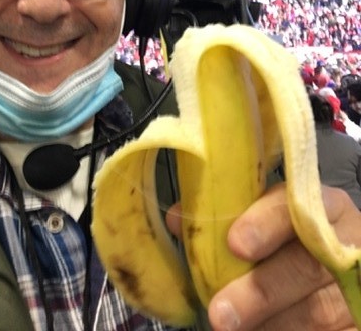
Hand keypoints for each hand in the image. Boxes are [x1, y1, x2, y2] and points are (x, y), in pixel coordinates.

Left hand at [166, 183, 359, 329]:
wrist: (331, 268)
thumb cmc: (288, 240)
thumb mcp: (264, 221)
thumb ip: (226, 218)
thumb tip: (178, 219)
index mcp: (320, 204)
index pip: (295, 206)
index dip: (266, 222)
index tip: (235, 243)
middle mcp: (345, 239)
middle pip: (306, 264)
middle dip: (261, 289)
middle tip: (221, 313)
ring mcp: (356, 282)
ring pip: (319, 309)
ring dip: (272, 323)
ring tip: (232, 330)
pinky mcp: (359, 318)